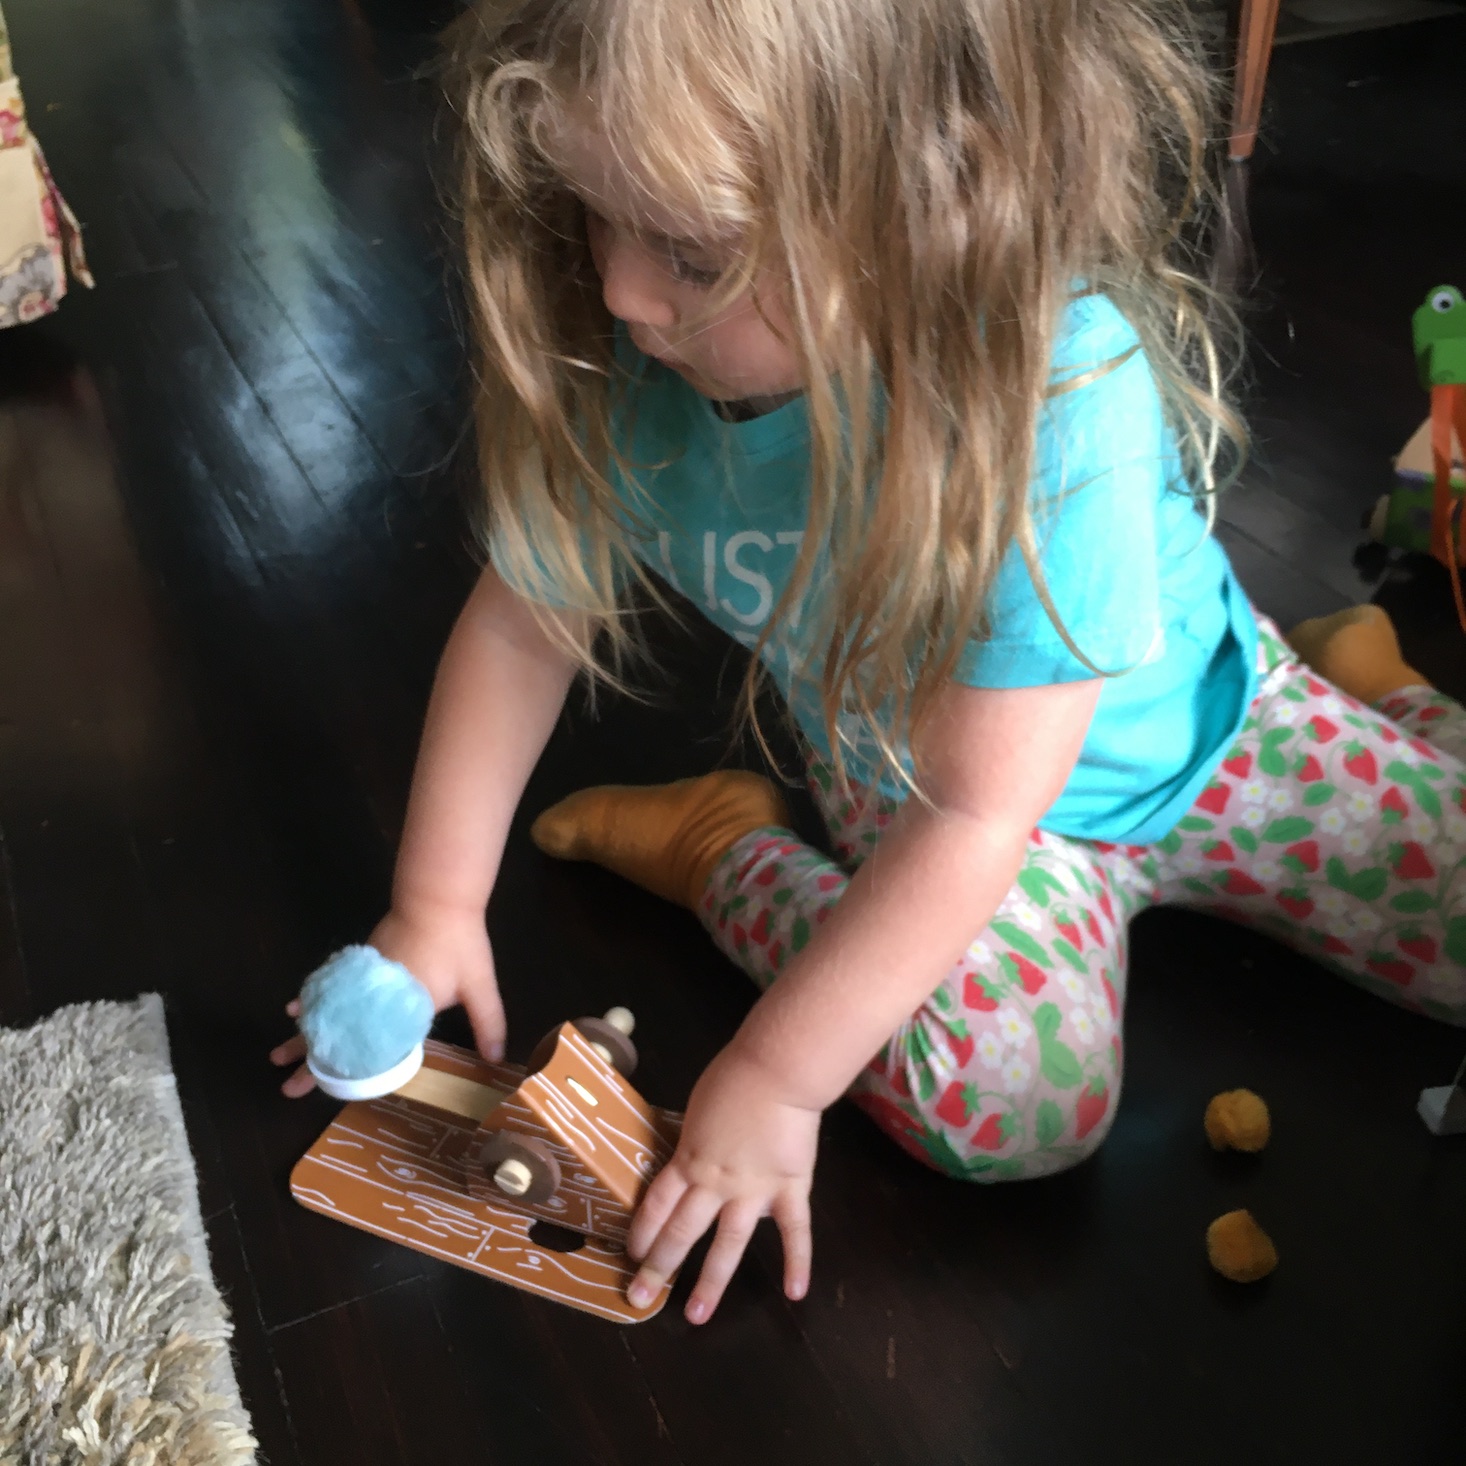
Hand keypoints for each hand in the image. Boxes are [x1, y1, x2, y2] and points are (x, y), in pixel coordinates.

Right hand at [269, 901, 504, 1096]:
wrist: (437, 898)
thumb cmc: (459, 943)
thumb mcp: (479, 985)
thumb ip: (487, 1022)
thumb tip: (498, 1059)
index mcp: (402, 1010)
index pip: (371, 1053)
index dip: (348, 1074)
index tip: (326, 1093)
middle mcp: (374, 998)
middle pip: (337, 1037)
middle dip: (311, 1063)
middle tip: (288, 1088)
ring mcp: (362, 978)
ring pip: (327, 1013)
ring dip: (303, 1035)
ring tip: (279, 1056)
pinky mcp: (361, 962)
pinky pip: (330, 989)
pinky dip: (312, 1001)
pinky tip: (294, 1009)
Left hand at [626, 1044, 818, 1323]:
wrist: (776, 1071)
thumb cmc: (734, 1076)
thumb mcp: (699, 1107)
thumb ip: (697, 1138)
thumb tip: (695, 1154)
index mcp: (689, 1159)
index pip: (658, 1204)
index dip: (643, 1232)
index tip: (631, 1256)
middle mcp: (716, 1183)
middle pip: (682, 1230)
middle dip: (659, 1266)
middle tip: (639, 1297)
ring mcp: (754, 1191)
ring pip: (728, 1244)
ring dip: (711, 1282)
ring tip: (696, 1316)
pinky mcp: (790, 1189)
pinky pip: (794, 1231)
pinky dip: (797, 1262)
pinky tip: (795, 1293)